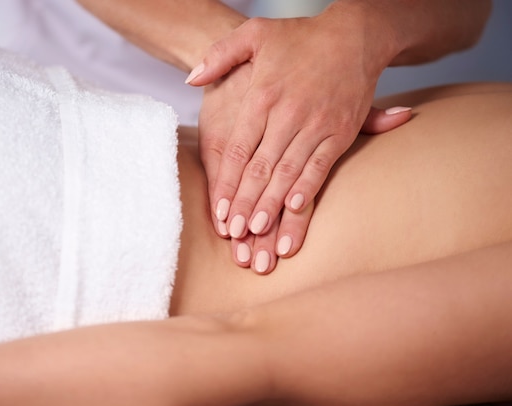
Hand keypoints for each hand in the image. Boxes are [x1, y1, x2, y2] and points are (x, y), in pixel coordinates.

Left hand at [192, 17, 410, 272]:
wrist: (354, 33)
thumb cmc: (300, 37)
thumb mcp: (253, 34)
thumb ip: (218, 55)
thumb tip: (190, 79)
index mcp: (263, 95)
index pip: (239, 149)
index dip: (228, 183)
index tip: (220, 211)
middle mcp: (288, 113)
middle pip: (261, 167)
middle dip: (247, 203)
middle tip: (236, 233)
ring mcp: (316, 124)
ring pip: (289, 171)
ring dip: (274, 203)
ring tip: (259, 230)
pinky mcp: (340, 131)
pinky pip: (321, 164)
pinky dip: (309, 187)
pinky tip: (297, 208)